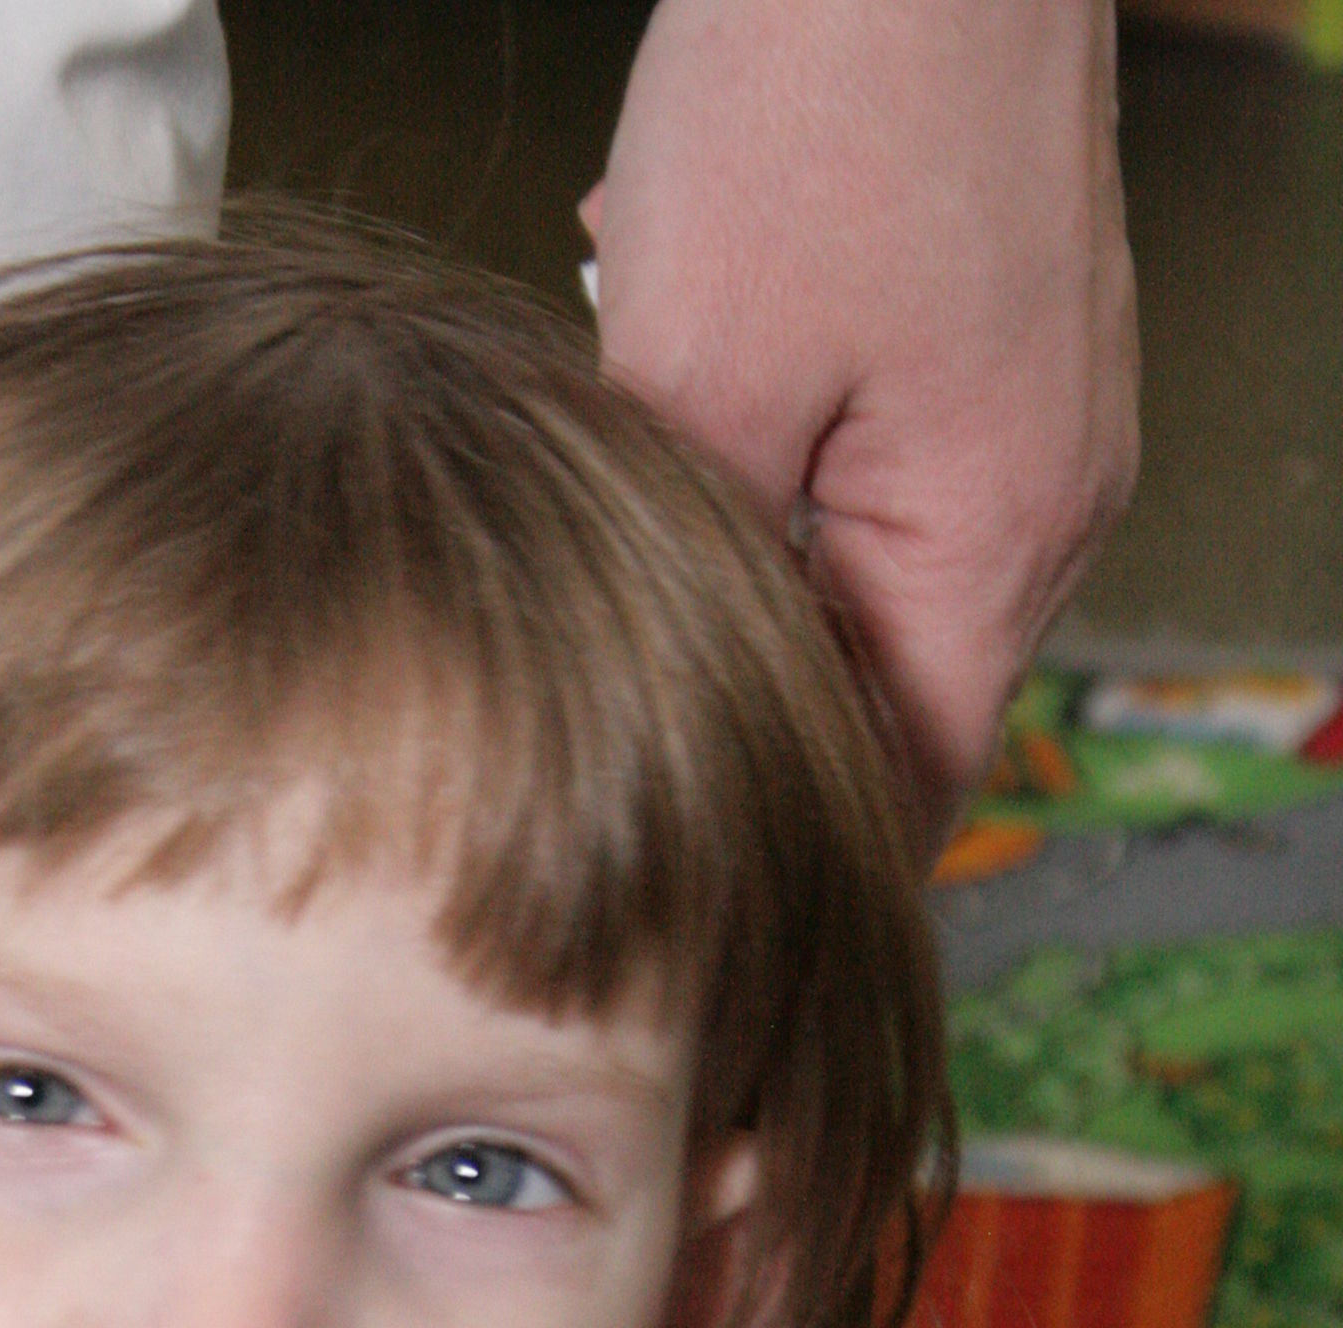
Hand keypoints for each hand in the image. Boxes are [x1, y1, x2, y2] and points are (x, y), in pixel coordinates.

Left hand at [587, 0, 1137, 839]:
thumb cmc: (825, 89)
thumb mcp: (700, 371)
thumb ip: (694, 576)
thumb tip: (650, 706)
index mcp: (998, 539)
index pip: (908, 793)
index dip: (793, 858)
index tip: (678, 910)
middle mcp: (1050, 494)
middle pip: (891, 690)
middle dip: (750, 699)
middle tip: (605, 720)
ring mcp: (1040, 410)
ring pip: (869, 569)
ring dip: (749, 561)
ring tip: (641, 501)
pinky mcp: (1002, 333)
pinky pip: (880, 460)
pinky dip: (775, 453)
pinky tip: (685, 374)